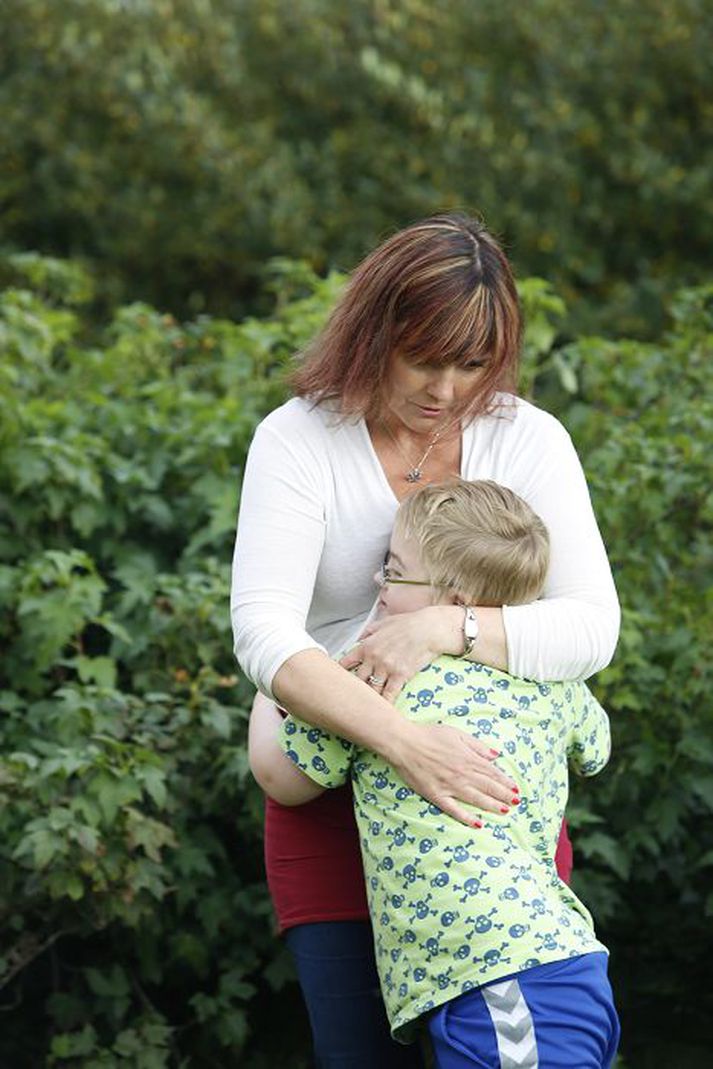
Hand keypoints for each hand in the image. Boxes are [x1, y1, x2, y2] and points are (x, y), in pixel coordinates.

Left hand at [339, 605, 462, 703]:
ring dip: (369, 698)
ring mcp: (386, 668)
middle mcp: (372, 658)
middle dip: (354, 689)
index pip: (346, 662)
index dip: (340, 673)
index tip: (337, 681)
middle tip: (350, 699)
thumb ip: (369, 631)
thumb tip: (359, 638)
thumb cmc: (408, 623)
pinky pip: (389, 694)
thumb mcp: (383, 623)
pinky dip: (386, 703)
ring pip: (372, 689)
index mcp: (366, 645)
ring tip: (364, 709)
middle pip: (357, 680)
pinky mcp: (400, 675)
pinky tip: (382, 712)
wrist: (429, 629)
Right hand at [385, 719, 519, 824]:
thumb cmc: (429, 735)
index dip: (505, 782)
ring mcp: (450, 786)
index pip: (492, 772)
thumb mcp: (457, 734)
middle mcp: (462, 774)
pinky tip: (478, 823)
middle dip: (504, 795)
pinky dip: (467, 817)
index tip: (516, 789)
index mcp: (468, 758)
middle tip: (517, 803)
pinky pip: (454, 809)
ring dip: (492, 806)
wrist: (404, 743)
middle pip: (488, 787)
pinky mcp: (436, 795)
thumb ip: (477, 746)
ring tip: (505, 812)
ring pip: (476, 799)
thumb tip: (496, 755)